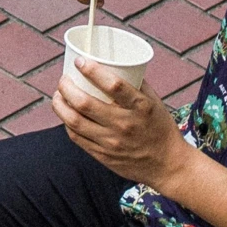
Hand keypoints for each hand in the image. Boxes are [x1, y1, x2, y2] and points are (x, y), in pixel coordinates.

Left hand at [52, 61, 186, 188]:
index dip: (92, 70)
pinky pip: (77, 138)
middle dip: (66, 87)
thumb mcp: (154, 101)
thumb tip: (112, 63)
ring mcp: (112, 143)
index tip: (80, 61)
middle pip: (84, 103)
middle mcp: (124, 125)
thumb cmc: (160, 127)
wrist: (168, 165)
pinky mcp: (104, 156)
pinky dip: (67, 123)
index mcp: (140, 107)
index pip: (113, 85)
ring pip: (74, 122)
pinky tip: (66, 115)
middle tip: (64, 79)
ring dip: (60, 105)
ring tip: (58, 95)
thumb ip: (134, 83)